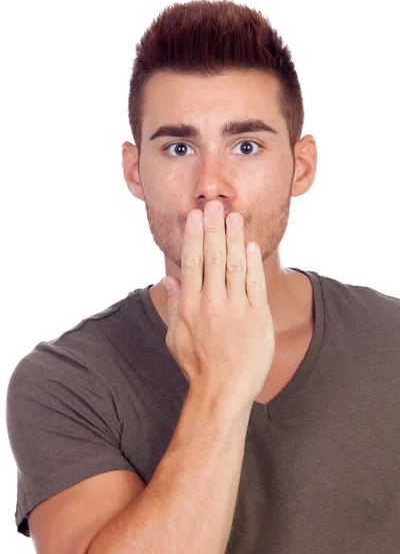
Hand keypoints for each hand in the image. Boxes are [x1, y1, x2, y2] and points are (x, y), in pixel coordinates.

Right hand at [163, 200, 275, 406]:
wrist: (224, 390)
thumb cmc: (197, 366)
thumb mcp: (175, 338)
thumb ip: (173, 306)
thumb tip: (170, 279)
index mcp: (189, 306)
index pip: (191, 262)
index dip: (193, 236)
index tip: (195, 216)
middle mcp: (211, 302)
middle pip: (213, 256)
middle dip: (213, 228)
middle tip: (214, 205)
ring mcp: (236, 308)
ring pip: (235, 264)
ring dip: (234, 237)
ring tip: (233, 215)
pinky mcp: (257, 316)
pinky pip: (255, 283)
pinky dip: (253, 262)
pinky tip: (250, 245)